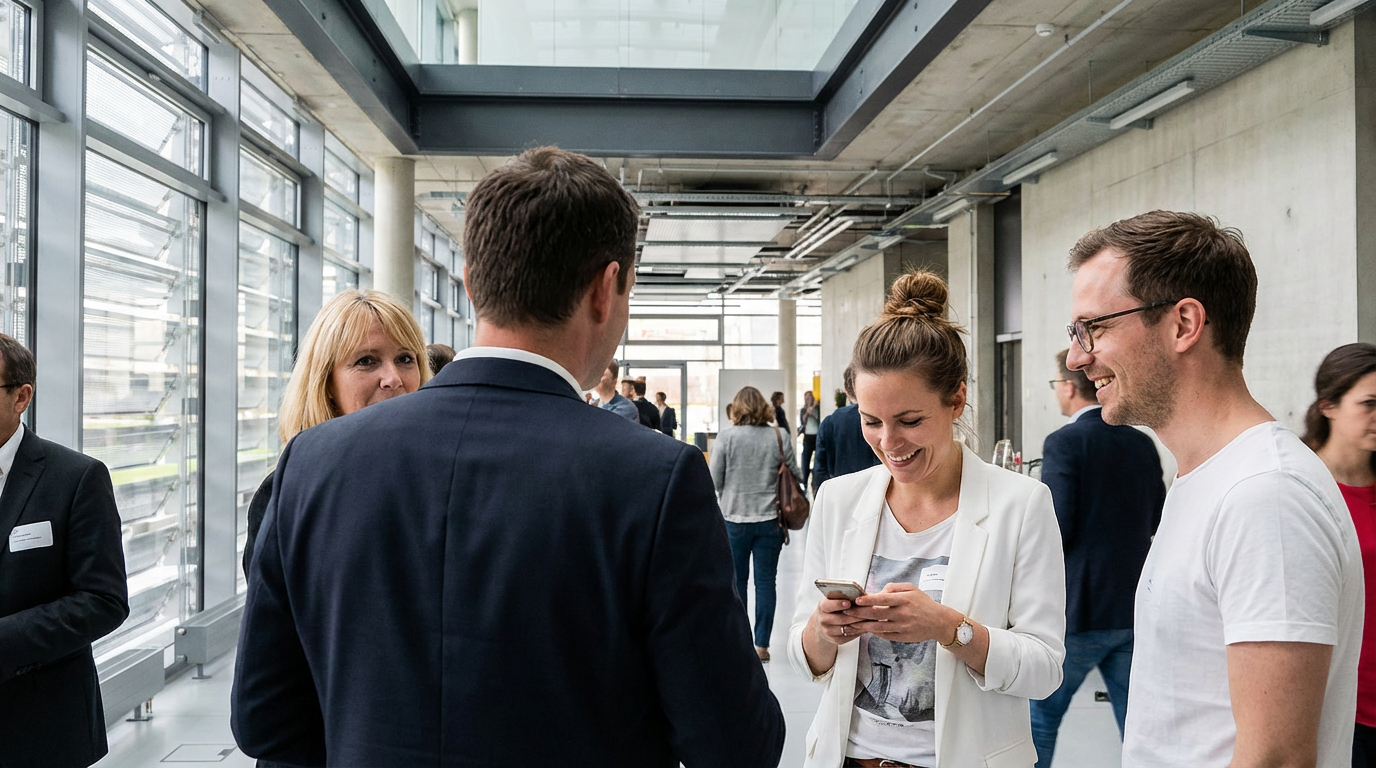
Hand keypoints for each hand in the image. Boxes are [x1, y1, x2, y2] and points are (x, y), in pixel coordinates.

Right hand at [811, 597, 865, 646]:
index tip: (849, 603)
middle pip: (841, 619)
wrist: (822, 624)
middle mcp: (823, 620)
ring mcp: (828, 631)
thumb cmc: (833, 608)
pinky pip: (850, 636)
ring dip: (859, 624)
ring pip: (847, 628)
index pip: (829, 605)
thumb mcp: (834, 599)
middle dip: (856, 615)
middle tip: (868, 611)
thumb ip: (844, 597)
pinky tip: (866, 626)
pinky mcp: (836, 640)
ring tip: (870, 619)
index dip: (838, 604)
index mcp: (822, 607)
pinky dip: (859, 631)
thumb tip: (860, 595)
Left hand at [844, 583, 959, 643]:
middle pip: (877, 615)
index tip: (856, 600)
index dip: (869, 600)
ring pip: (878, 627)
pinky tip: (864, 628)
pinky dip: (873, 632)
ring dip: (862, 625)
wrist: (938, 622)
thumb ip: (893, 588)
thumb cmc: (923, 603)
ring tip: (850, 622)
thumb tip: (877, 593)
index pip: (883, 600)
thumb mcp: (911, 589)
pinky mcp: (902, 637)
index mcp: (904, 600)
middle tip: (846, 611)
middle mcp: (903, 614)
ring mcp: (902, 627)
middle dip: (859, 613)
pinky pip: (884, 635)